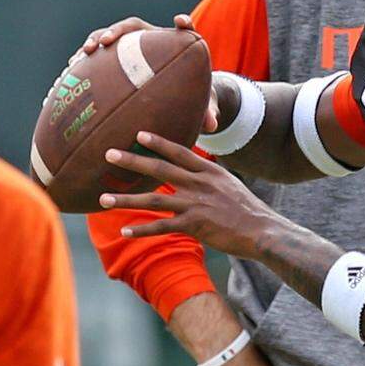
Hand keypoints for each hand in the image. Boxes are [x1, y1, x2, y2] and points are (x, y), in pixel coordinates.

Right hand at [72, 14, 218, 132]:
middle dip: (119, 31)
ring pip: (108, 38)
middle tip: (107, 42)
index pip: (182, 30)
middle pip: (134, 27)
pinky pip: (95, 58)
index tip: (181, 21)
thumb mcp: (199, 104)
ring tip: (84, 53)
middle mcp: (149, 41)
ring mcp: (128, 49)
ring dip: (94, 41)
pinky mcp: (112, 60)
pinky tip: (68, 75)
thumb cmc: (189, 96)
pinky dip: (82, 63)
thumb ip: (207, 111)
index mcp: (174, 47)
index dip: (183, 25)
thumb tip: (212, 125)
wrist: (172, 96)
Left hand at [98, 131, 273, 257]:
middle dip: (132, 160)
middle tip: (109, 154)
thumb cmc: (247, 210)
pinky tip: (125, 231)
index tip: (139, 134)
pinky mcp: (194, 225)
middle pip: (159, 168)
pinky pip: (161, 226)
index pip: (179, 151)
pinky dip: (141, 229)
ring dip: (125, 199)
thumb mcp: (230, 185)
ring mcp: (195, 204)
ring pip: (153, 198)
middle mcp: (199, 184)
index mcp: (209, 171)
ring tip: (102, 199)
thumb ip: (210, 178)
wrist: (262, 231)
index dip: (158, 142)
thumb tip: (196, 173)